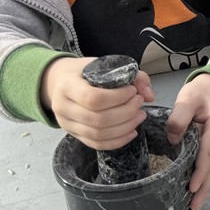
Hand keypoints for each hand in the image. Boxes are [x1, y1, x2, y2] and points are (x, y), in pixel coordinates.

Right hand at [40, 57, 154, 149]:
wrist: (60, 81)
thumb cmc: (85, 72)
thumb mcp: (106, 65)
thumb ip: (133, 76)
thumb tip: (149, 96)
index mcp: (68, 86)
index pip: (93, 98)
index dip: (118, 97)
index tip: (132, 91)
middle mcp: (63, 107)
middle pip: (98, 119)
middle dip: (126, 113)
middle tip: (140, 103)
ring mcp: (67, 124)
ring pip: (98, 135)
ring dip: (125, 127)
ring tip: (139, 115)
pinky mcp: (74, 135)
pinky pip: (96, 144)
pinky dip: (118, 141)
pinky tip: (132, 131)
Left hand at [166, 73, 209, 209]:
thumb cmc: (202, 92)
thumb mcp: (187, 97)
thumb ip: (179, 117)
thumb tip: (174, 139)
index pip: (209, 151)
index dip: (201, 170)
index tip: (192, 187)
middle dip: (204, 185)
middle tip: (194, 205)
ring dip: (205, 184)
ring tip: (195, 203)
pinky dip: (206, 176)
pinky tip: (199, 189)